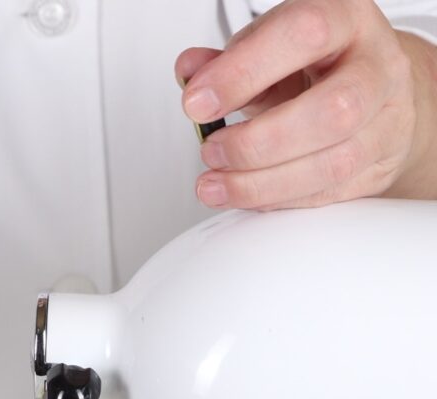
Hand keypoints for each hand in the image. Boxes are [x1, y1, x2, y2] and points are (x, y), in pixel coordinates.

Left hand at [176, 0, 436, 209]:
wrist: (376, 89)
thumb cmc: (322, 64)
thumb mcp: (274, 48)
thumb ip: (231, 59)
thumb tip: (190, 72)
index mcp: (347, 19)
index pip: (302, 36)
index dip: (243, 73)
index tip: (197, 103)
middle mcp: (376, 68)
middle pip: (330, 111)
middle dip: (257, 143)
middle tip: (211, 151)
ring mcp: (386, 120)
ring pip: (333, 164)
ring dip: (262, 184)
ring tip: (216, 184)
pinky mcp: (379, 167)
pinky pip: (329, 195)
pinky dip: (279, 200)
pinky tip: (247, 195)